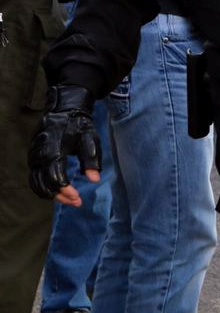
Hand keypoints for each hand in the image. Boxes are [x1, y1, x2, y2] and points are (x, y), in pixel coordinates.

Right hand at [28, 84, 100, 205]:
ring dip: (52, 195)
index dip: (65, 189)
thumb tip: (94, 179)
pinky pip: (34, 179)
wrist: (63, 110)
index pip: (55, 176)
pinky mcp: (32, 159)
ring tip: (71, 200)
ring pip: (37, 184)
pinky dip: (44, 189)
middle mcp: (39, 155)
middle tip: (78, 202)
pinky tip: (58, 193)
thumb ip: (92, 159)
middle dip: (61, 196)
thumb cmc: (78, 125)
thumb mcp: (90, 138)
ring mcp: (33, 157)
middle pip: (44, 183)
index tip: (78, 197)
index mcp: (53, 149)